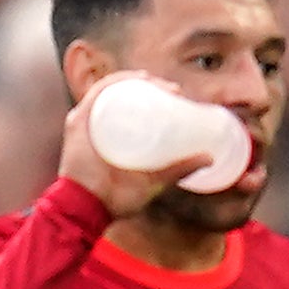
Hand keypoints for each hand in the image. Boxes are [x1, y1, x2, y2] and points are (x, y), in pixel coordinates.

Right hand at [59, 75, 211, 219]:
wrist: (89, 209)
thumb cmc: (117, 198)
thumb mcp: (155, 180)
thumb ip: (179, 169)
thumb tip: (209, 157)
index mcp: (113, 133)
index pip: (135, 104)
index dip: (157, 94)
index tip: (179, 95)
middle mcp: (98, 123)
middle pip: (126, 94)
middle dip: (152, 86)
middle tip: (176, 91)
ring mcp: (87, 121)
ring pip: (113, 89)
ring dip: (138, 80)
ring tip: (161, 84)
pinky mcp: (78, 123)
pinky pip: (96, 94)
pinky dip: (115, 83)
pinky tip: (134, 79)